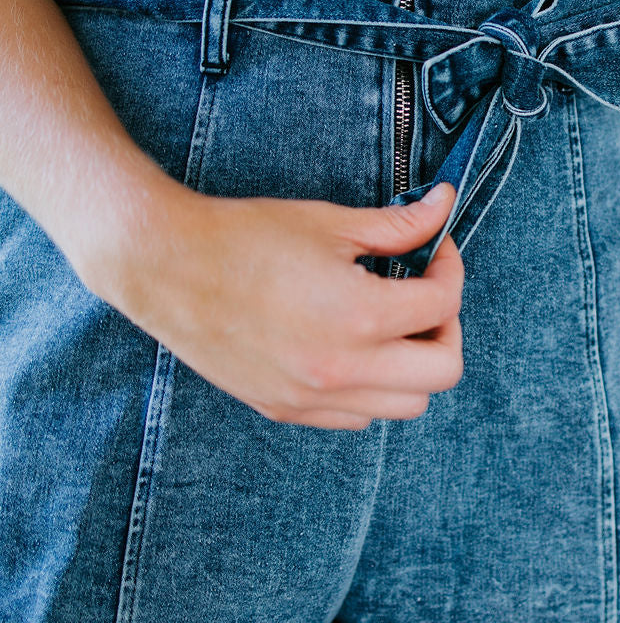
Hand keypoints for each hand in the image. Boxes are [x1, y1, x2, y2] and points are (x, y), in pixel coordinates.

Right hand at [87, 181, 463, 429]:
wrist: (168, 266)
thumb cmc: (246, 238)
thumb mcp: (331, 223)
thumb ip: (398, 225)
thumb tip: (443, 206)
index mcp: (359, 317)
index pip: (443, 305)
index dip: (449, 268)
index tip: (433, 250)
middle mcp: (341, 370)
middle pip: (442, 372)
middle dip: (446, 327)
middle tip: (424, 295)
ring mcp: (313, 398)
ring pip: (406, 405)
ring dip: (414, 365)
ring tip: (390, 323)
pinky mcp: (287, 409)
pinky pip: (358, 417)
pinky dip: (372, 388)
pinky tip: (353, 347)